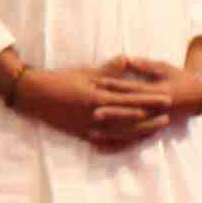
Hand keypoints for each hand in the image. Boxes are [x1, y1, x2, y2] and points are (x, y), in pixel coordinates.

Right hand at [2, 62, 188, 145]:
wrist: (34, 94)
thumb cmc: (59, 79)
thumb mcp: (84, 72)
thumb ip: (108, 70)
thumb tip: (127, 60)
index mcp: (98, 96)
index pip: (131, 98)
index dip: (150, 99)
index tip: (166, 99)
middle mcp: (97, 114)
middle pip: (130, 118)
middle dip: (150, 118)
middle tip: (168, 117)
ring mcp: (90, 127)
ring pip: (121, 132)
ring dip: (140, 131)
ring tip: (155, 129)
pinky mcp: (82, 134)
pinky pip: (106, 141)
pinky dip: (120, 142)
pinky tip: (131, 142)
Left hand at [83, 52, 201, 144]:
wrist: (199, 96)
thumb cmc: (179, 78)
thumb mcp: (165, 68)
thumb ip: (146, 65)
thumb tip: (126, 59)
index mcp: (159, 93)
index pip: (135, 90)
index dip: (117, 86)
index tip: (99, 83)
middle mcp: (157, 110)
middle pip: (132, 112)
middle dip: (113, 113)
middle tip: (93, 113)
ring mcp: (156, 122)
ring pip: (133, 129)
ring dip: (113, 132)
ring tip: (93, 133)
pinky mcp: (154, 130)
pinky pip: (136, 140)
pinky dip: (120, 144)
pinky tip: (104, 148)